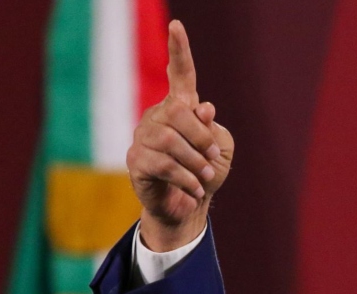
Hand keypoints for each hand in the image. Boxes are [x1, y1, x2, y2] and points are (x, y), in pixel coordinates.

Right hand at [126, 20, 233, 250]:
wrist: (187, 205)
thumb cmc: (205, 172)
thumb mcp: (220, 150)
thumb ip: (213, 129)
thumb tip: (203, 108)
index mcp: (181, 108)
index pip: (180, 74)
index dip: (179, 51)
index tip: (177, 26)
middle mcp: (158, 116)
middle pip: (179, 113)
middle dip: (202, 138)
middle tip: (212, 159)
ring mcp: (144, 137)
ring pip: (171, 141)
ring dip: (196, 163)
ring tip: (205, 178)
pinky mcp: (136, 161)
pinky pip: (164, 165)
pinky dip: (186, 179)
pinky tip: (195, 189)